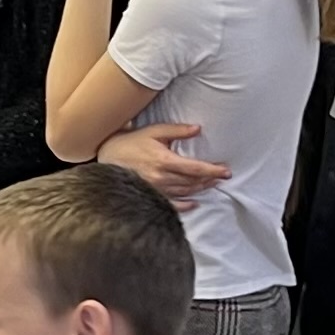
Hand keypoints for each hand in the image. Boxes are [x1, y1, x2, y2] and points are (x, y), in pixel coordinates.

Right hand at [97, 123, 230, 202]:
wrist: (107, 158)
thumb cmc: (130, 143)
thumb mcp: (154, 132)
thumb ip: (177, 131)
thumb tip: (198, 129)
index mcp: (164, 160)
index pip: (195, 169)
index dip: (213, 170)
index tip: (226, 171)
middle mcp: (162, 178)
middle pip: (193, 182)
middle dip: (210, 179)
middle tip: (224, 176)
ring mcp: (156, 190)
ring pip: (186, 193)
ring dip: (201, 189)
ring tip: (213, 184)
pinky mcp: (150, 196)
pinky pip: (172, 205)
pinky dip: (186, 205)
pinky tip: (195, 203)